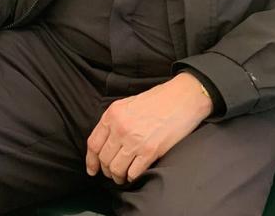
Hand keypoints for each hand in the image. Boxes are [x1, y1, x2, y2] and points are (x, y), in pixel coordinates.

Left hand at [86, 72, 212, 183]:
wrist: (183, 97)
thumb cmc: (159, 100)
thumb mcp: (130, 104)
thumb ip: (116, 121)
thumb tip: (106, 143)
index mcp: (113, 114)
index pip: (93, 144)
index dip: (91, 160)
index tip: (92, 169)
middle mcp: (121, 127)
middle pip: (104, 159)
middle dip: (107, 170)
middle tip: (114, 173)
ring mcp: (134, 140)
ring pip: (116, 169)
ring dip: (119, 176)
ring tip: (125, 175)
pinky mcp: (150, 151)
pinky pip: (133, 173)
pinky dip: (133, 177)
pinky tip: (137, 173)